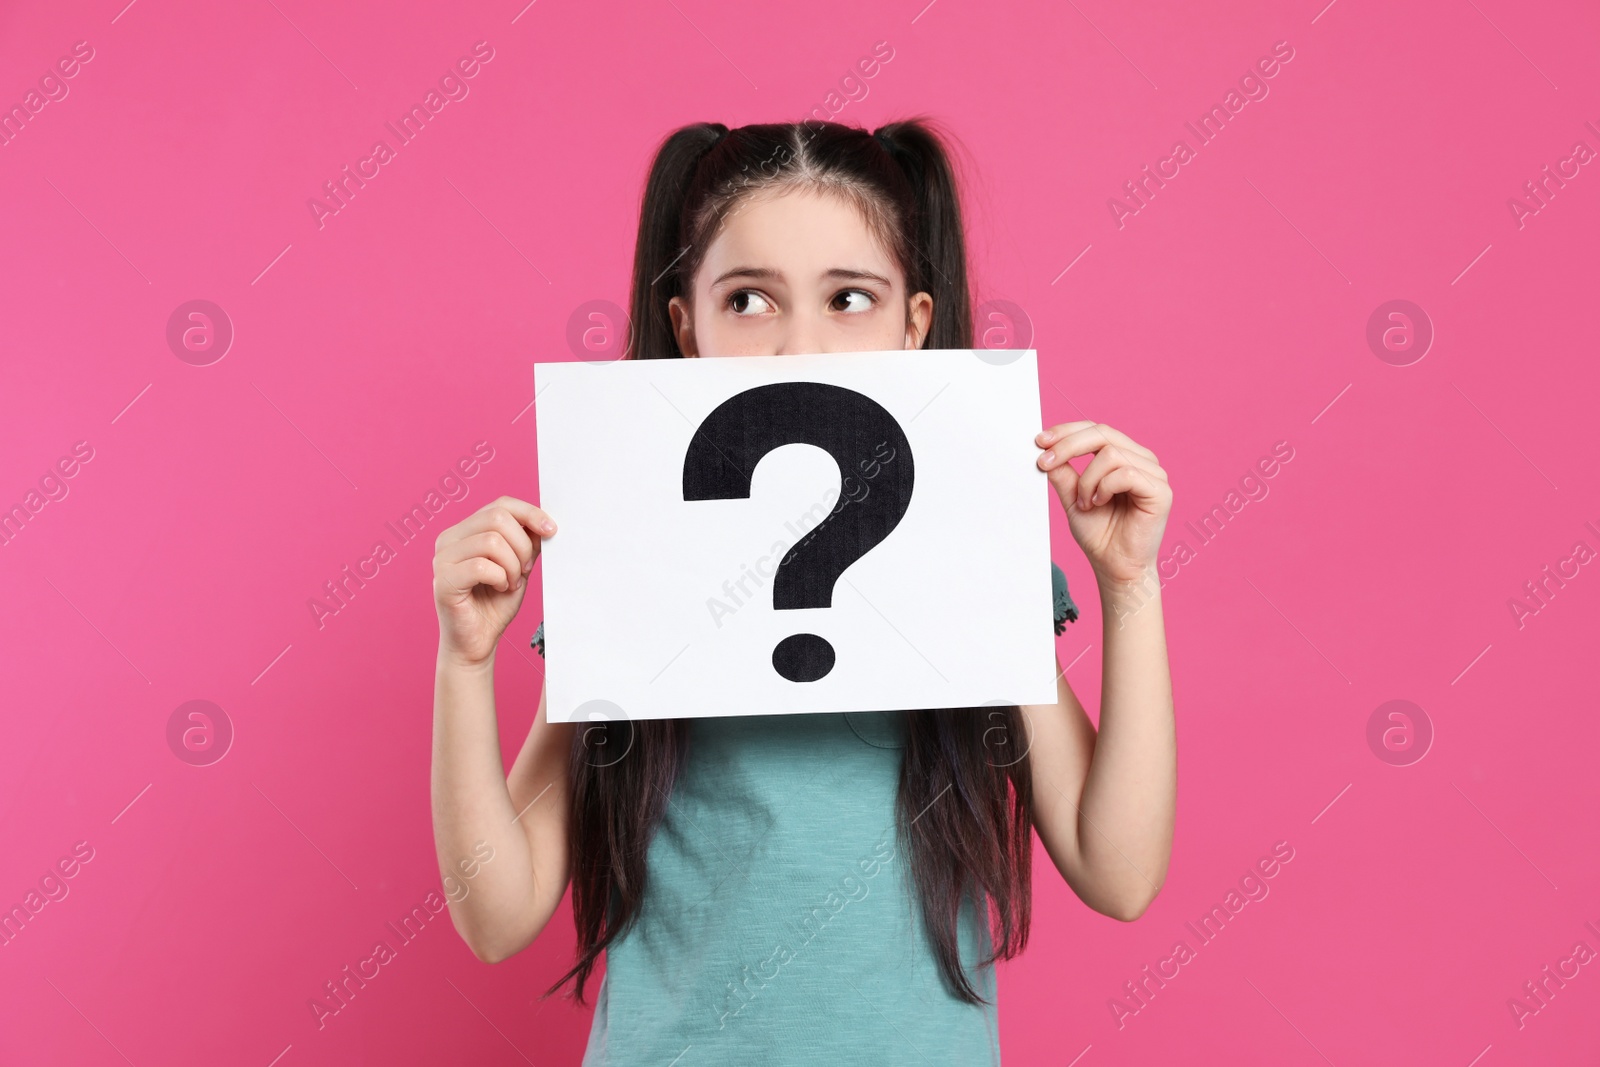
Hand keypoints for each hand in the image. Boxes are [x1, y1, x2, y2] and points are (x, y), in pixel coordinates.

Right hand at [432, 495, 555, 668]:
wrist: (476, 642)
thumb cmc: (494, 604)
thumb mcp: (518, 566)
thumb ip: (526, 543)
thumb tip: (543, 522)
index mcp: (465, 531)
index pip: (500, 505)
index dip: (530, 513)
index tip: (551, 530)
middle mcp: (449, 539)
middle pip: (497, 518)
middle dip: (522, 546)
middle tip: (525, 571)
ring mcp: (442, 559)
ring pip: (492, 542)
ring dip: (513, 565)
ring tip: (511, 583)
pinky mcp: (444, 581)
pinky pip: (482, 566)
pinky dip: (500, 578)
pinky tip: (500, 589)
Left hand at [1036, 422, 1171, 584]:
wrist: (1115, 567)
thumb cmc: (1099, 535)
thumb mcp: (1072, 498)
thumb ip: (1064, 473)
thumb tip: (1046, 448)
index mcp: (1123, 456)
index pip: (1096, 430)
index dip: (1067, 431)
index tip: (1039, 441)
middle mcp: (1141, 459)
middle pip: (1102, 433)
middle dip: (1068, 446)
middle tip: (1045, 462)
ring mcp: (1154, 473)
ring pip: (1111, 454)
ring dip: (1087, 480)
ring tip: (1085, 503)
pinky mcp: (1160, 491)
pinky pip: (1126, 473)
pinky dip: (1104, 488)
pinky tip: (1099, 503)